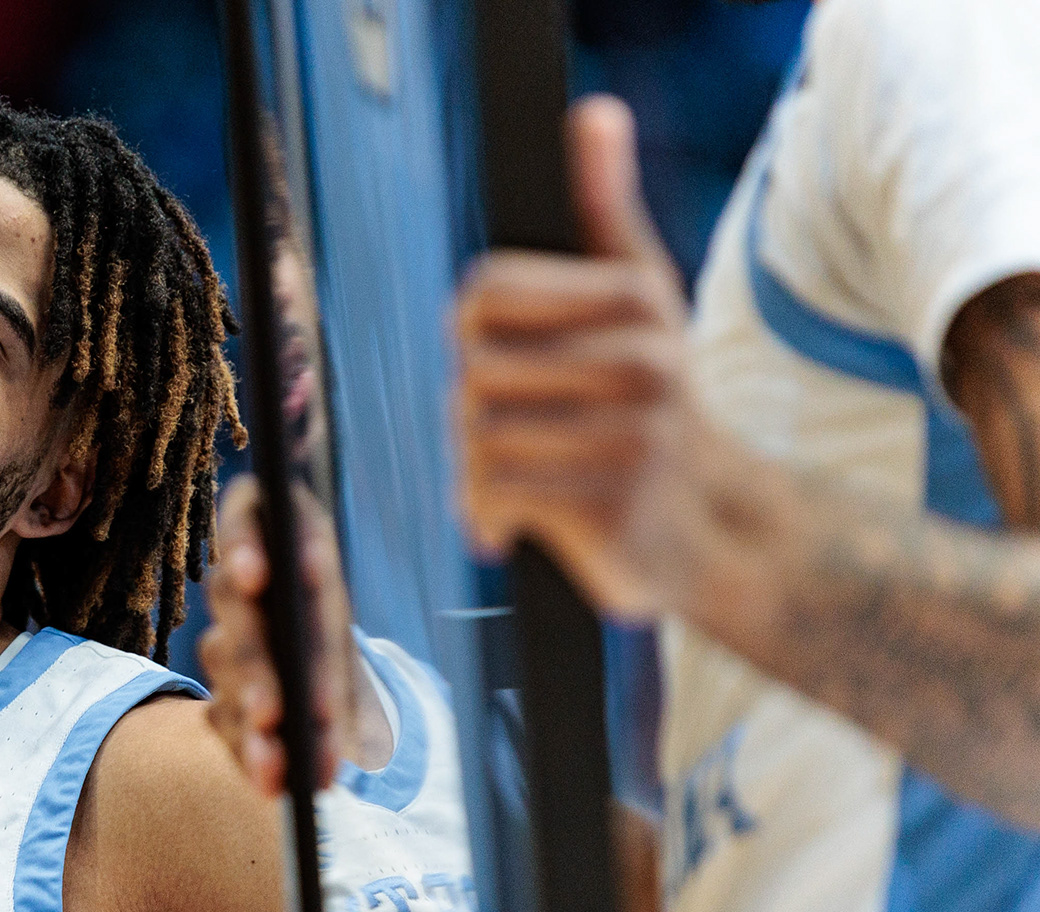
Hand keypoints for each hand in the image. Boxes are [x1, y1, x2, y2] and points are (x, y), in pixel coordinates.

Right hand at [200, 476, 366, 795]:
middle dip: (256, 657)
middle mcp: (237, 588)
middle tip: (274, 696)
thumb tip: (311, 568)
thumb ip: (321, 585)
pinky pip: (228, 726)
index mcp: (266, 536)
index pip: (240, 520)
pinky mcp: (221, 702)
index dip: (242, 543)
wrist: (331, 673)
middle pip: (232, 608)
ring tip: (282, 754)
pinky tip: (276, 783)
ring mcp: (225, 645)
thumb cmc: (329, 615)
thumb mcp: (335, 596)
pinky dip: (254, 756)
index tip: (259, 573)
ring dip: (258, 713)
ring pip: (230, 670)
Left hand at [455, 95, 704, 620]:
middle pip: (472, 367)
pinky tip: (506, 523)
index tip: (500, 361)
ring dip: (473, 466)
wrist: (713, 527)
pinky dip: (484, 513)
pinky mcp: (611, 506)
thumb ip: (606, 208)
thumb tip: (593, 114)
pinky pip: (494, 491)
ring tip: (507, 477)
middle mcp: (643, 360)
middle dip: (470, 407)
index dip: (471, 333)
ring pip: (478, 432)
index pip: (484, 292)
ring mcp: (632, 436)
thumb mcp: (642, 297)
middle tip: (503, 433)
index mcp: (636, 298)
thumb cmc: (652, 403)